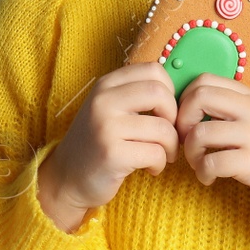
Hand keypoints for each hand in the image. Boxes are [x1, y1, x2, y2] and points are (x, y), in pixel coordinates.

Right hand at [39, 62, 178, 231]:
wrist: (66, 178)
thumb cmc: (98, 143)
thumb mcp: (110, 109)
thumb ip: (137, 95)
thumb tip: (182, 95)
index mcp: (106, 85)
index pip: (153, 70)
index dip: (170, 92)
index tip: (164, 112)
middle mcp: (103, 100)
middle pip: (160, 94)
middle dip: (174, 117)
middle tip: (168, 135)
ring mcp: (106, 127)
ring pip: (163, 128)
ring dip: (171, 147)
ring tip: (162, 155)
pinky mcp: (112, 154)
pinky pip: (156, 153)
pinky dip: (160, 163)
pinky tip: (150, 168)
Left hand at [175, 73, 249, 210]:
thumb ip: (229, 105)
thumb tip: (188, 104)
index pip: (204, 80)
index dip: (185, 99)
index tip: (187, 121)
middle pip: (198, 99)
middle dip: (182, 122)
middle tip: (187, 141)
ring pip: (200, 134)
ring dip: (191, 153)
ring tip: (199, 164)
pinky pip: (211, 163)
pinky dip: (203, 173)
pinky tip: (209, 178)